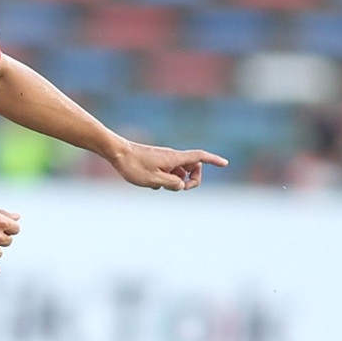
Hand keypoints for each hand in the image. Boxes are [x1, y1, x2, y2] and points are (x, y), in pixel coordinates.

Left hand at [109, 140, 228, 190]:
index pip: (200, 157)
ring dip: (174, 182)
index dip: (213, 160)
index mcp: (175, 158)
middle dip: (190, 180)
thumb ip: (172, 184)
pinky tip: (149, 182)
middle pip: (192, 168)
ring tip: (156, 184)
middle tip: (178, 188)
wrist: (116, 153)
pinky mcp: (156, 162)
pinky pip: (167, 173)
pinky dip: (164, 180)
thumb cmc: (134, 166)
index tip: (225, 163)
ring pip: (178, 173)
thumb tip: (182, 185)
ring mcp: (164, 159)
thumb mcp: (154, 180)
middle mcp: (172, 157)